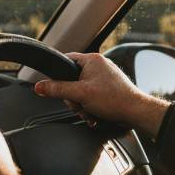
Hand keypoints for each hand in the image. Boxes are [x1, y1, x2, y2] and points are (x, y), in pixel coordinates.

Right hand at [34, 53, 169, 138]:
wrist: (135, 112)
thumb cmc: (114, 99)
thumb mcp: (80, 94)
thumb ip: (58, 89)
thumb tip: (40, 86)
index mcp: (92, 60)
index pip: (66, 60)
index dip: (58, 74)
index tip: (55, 86)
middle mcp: (99, 66)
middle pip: (72, 80)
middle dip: (74, 97)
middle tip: (80, 104)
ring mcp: (104, 78)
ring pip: (81, 91)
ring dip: (82, 105)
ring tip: (90, 111)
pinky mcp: (108, 90)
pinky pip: (91, 97)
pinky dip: (91, 108)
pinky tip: (95, 114)